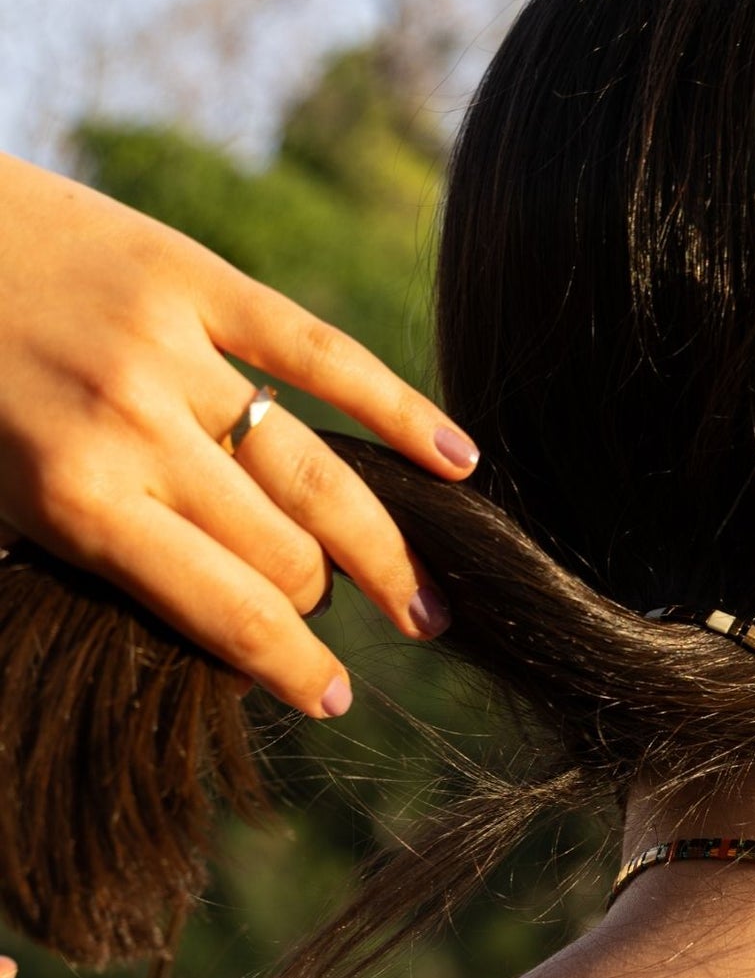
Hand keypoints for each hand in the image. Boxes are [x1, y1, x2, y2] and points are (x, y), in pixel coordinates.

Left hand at [0, 153, 478, 718]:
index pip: (230, 609)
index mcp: (73, 499)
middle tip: (355, 621)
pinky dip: (399, 412)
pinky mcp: (196, 278)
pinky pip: (323, 352)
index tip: (332, 699)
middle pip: (282, 548)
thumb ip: (104, 564)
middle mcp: (133, 428)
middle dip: (322, 601)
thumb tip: (227, 632)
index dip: (294, 666)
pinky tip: (459, 464)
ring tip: (431, 607)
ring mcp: (174, 350)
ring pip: (316, 473)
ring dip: (385, 552)